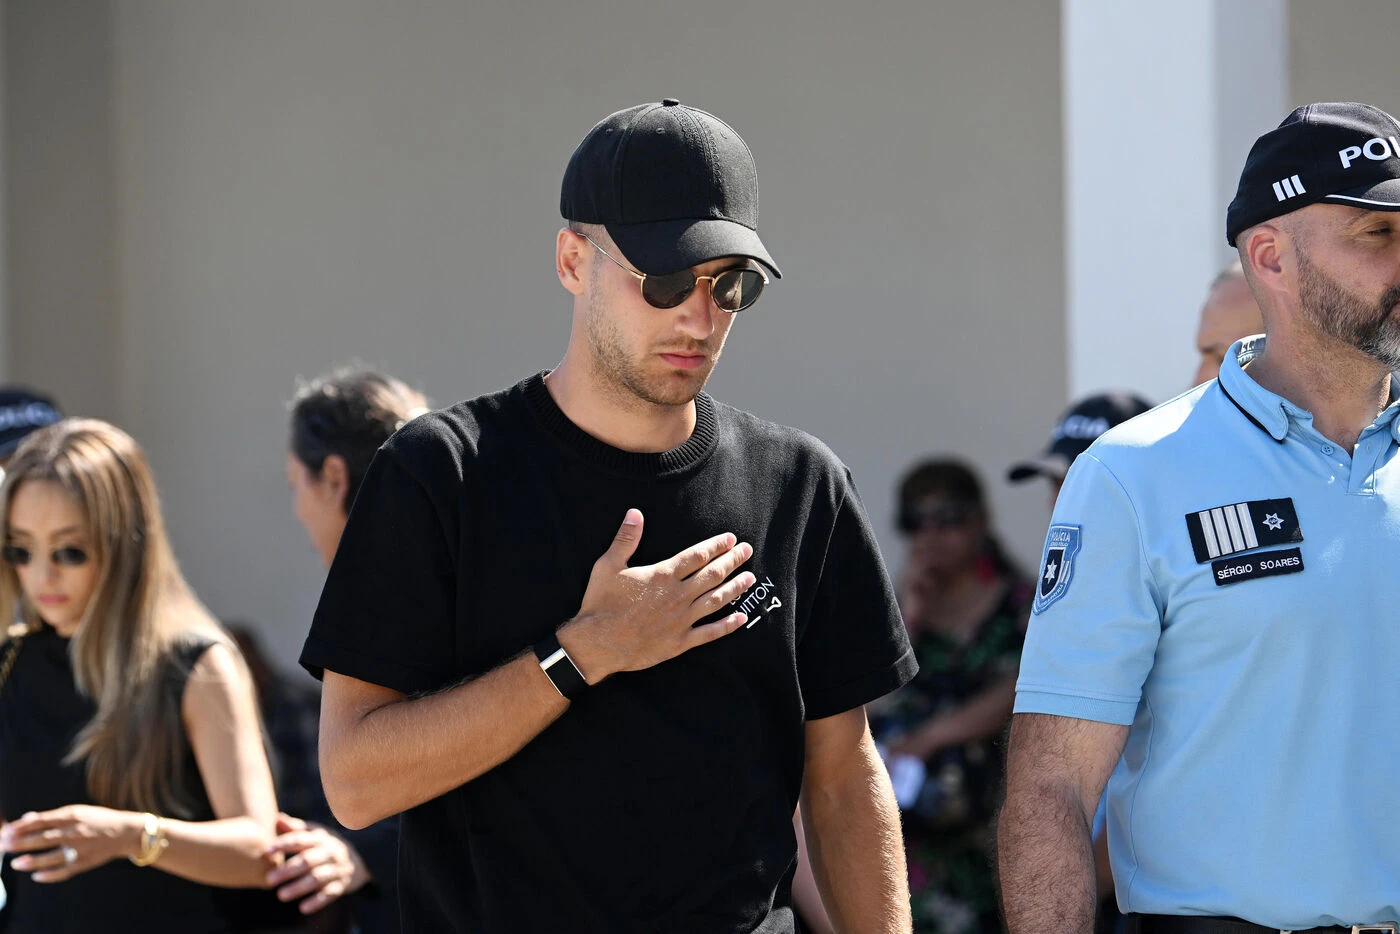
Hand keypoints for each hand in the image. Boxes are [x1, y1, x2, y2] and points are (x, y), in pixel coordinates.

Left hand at [0, 805, 139, 882]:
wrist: (126, 832)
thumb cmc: (98, 820)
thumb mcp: (78, 811)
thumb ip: (53, 816)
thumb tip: (27, 818)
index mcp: (73, 816)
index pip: (43, 821)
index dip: (23, 826)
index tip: (7, 830)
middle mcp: (76, 832)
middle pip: (44, 838)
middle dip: (22, 842)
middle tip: (4, 845)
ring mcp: (81, 849)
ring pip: (52, 857)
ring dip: (32, 861)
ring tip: (15, 863)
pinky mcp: (85, 863)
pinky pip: (64, 872)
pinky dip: (49, 875)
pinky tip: (36, 876)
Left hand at [265, 813, 370, 914]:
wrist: (358, 859)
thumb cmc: (326, 846)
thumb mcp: (315, 834)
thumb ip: (296, 828)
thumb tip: (277, 818)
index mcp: (320, 838)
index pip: (300, 840)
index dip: (284, 844)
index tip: (266, 851)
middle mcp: (330, 852)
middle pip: (307, 861)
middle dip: (288, 870)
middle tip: (269, 879)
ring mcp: (337, 869)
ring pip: (317, 878)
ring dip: (299, 887)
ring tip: (281, 895)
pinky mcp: (342, 885)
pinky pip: (330, 893)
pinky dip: (318, 901)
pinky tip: (303, 908)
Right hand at [560, 509, 755, 681]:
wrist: (597, 644)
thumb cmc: (601, 603)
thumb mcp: (608, 566)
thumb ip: (625, 539)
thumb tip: (635, 513)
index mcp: (663, 575)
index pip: (697, 556)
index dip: (716, 546)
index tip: (731, 539)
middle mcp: (677, 596)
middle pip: (712, 575)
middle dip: (732, 561)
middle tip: (748, 551)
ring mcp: (681, 620)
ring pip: (716, 600)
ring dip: (735, 588)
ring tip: (750, 578)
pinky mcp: (679, 642)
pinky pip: (710, 633)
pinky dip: (727, 625)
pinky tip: (741, 617)